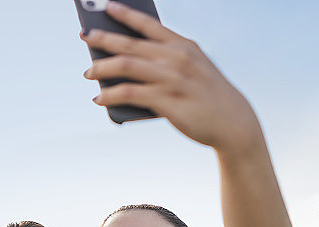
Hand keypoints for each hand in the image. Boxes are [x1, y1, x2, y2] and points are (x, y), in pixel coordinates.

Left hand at [81, 1, 261, 153]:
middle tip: (85, 36)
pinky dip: (110, 95)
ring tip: (88, 72)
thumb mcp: (191, 69)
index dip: (126, 14)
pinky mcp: (167, 101)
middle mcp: (177, 58)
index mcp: (183, 46)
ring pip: (126, 66)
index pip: (150, 24)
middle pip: (131, 43)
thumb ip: (164, 62)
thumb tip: (123, 65)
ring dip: (102, 68)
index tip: (107, 6)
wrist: (233, 122)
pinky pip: (129, 93)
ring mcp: (172, 79)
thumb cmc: (206, 95)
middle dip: (104, 38)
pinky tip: (99, 98)